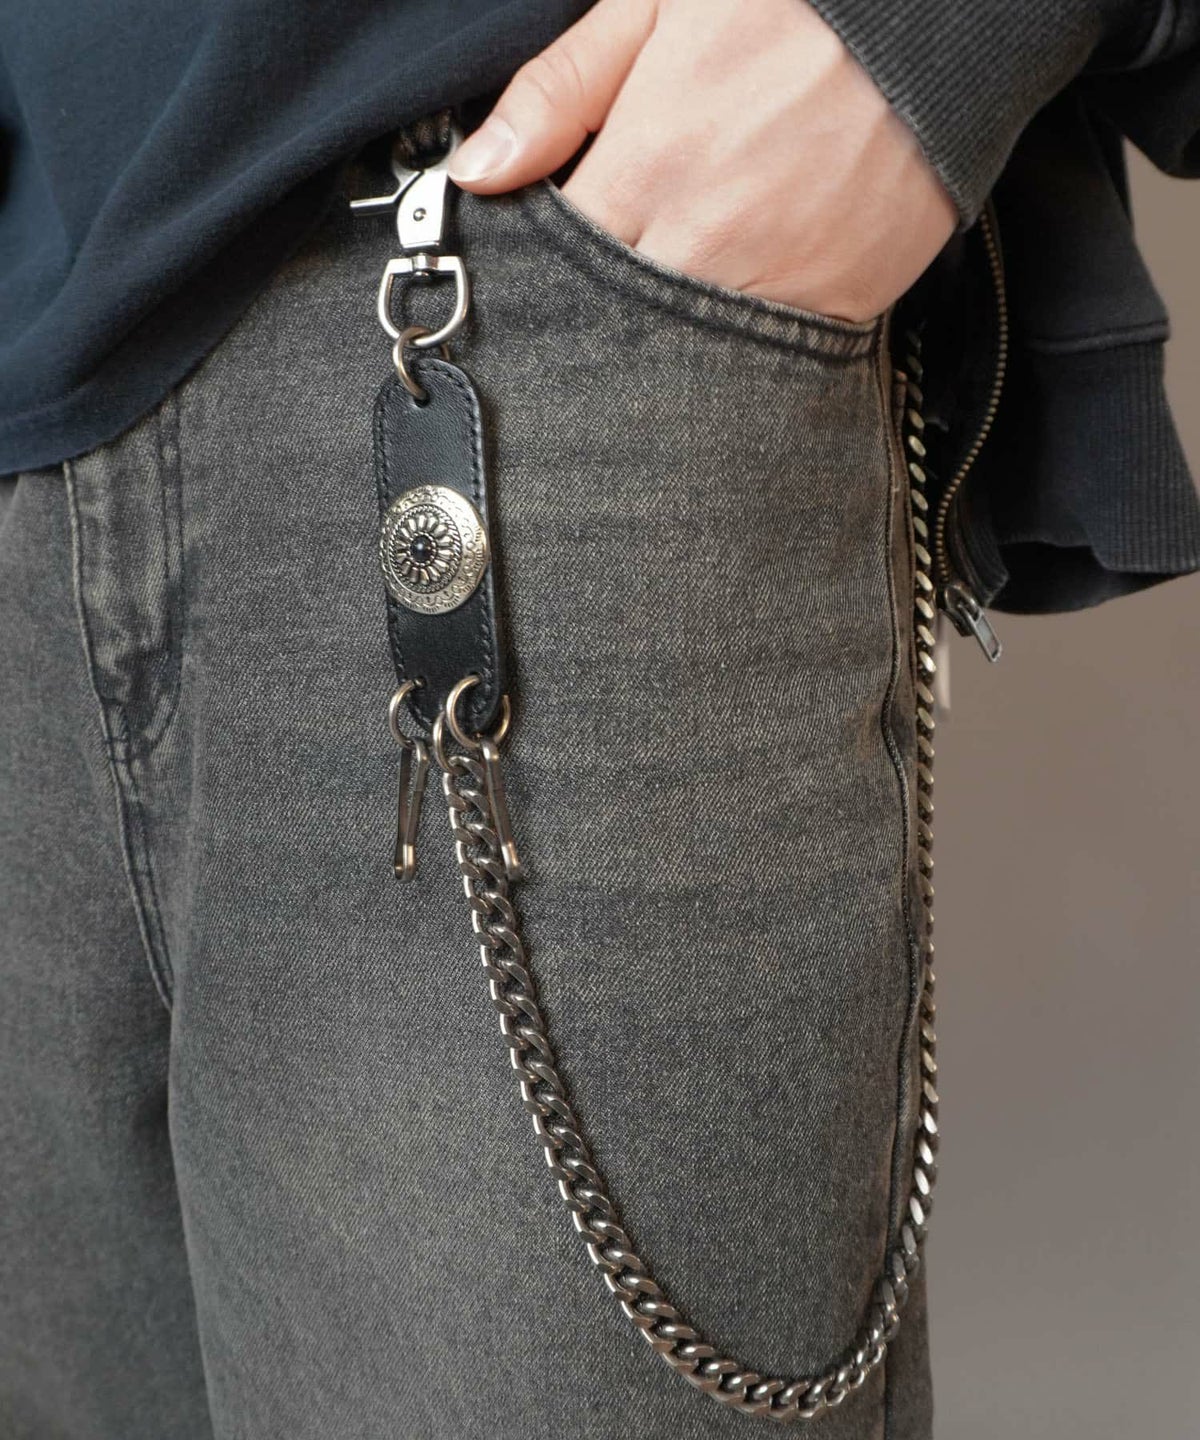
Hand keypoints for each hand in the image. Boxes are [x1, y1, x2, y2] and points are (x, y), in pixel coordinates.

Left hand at [447, 0, 956, 322]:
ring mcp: (773, 287)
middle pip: (612, 325)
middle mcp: (702, 245)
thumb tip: (477, 170)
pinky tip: (729, 310)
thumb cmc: (794, 1)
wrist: (943, 23)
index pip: (556, 262)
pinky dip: (737, 348)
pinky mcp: (838, 307)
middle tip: (601, 299)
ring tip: (668, 299)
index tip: (534, 271)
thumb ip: (558, 91)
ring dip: (659, 342)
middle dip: (593, 322)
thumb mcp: (655, 8)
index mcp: (646, 168)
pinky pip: (764, 359)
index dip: (538, 274)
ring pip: (682, 355)